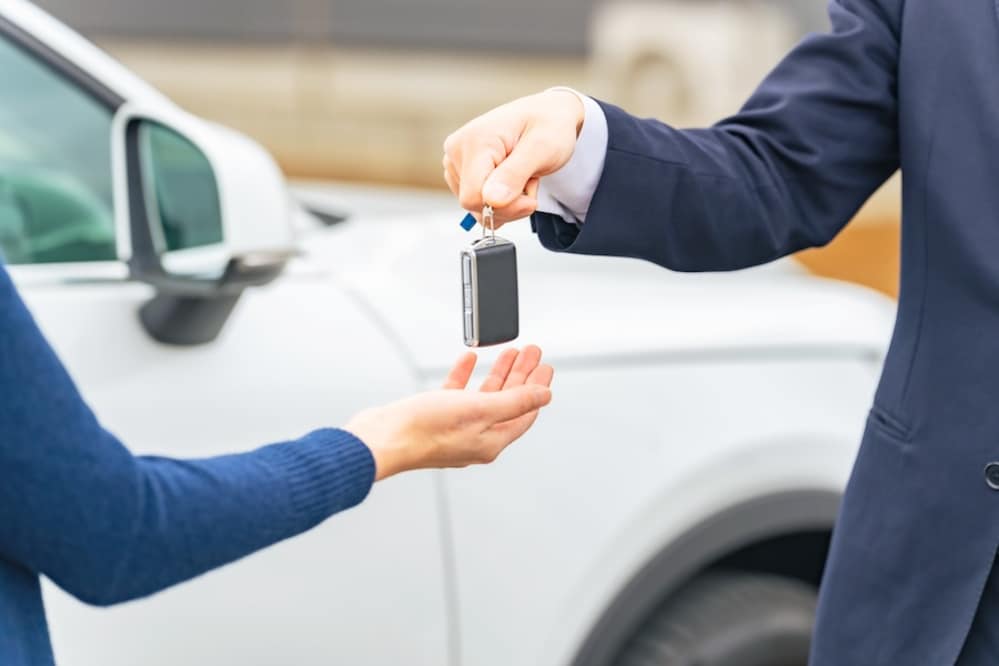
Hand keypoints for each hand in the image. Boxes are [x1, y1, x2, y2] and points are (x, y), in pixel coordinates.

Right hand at [345, 346, 553, 480]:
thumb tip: (544, 396)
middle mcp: (475, 436)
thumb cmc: (426, 430)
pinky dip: (466, 374)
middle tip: (532, 353)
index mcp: (491, 440)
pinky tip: (471, 359)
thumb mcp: (480, 409)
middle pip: (508, 401)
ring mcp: (455, 427)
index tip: (545, 366)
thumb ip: (515, 401)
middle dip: (522, 375)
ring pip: (485, 395)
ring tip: (511, 351)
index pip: (525, 412)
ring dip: (499, 371)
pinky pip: (457, 392)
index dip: (538, 388)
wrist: (382, 438)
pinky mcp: (434, 416)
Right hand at [442, 89, 583, 227]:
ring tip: (521, 175)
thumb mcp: (543, 148)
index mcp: (475, 140)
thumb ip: (514, 175)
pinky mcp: (460, 170)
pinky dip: (499, 201)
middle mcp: (457, 149)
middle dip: (508, 204)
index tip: (531, 197)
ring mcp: (455, 160)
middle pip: (473, 204)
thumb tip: (490, 200)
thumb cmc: (550, 126)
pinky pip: (477, 203)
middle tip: (529, 180)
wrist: (549, 114)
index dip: (505, 207)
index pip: (474, 197)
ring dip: (506, 203)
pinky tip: (511, 179)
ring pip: (475, 206)